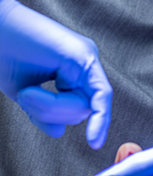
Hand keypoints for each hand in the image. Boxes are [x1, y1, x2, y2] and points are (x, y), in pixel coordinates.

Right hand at [0, 0, 112, 148]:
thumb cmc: (6, 56)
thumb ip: (44, 111)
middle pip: (83, 107)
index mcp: (73, 69)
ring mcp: (86, 56)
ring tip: (27, 91)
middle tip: (26, 98)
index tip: (95, 144)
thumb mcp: (27, 93)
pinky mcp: (82, 55)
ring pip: (85, 104)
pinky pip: (97, 93)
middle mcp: (84, 61)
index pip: (87, 102)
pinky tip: (93, 136)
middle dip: (54, 114)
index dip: (95, 122)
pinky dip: (98, 114)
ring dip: (52, 107)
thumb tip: (60, 131)